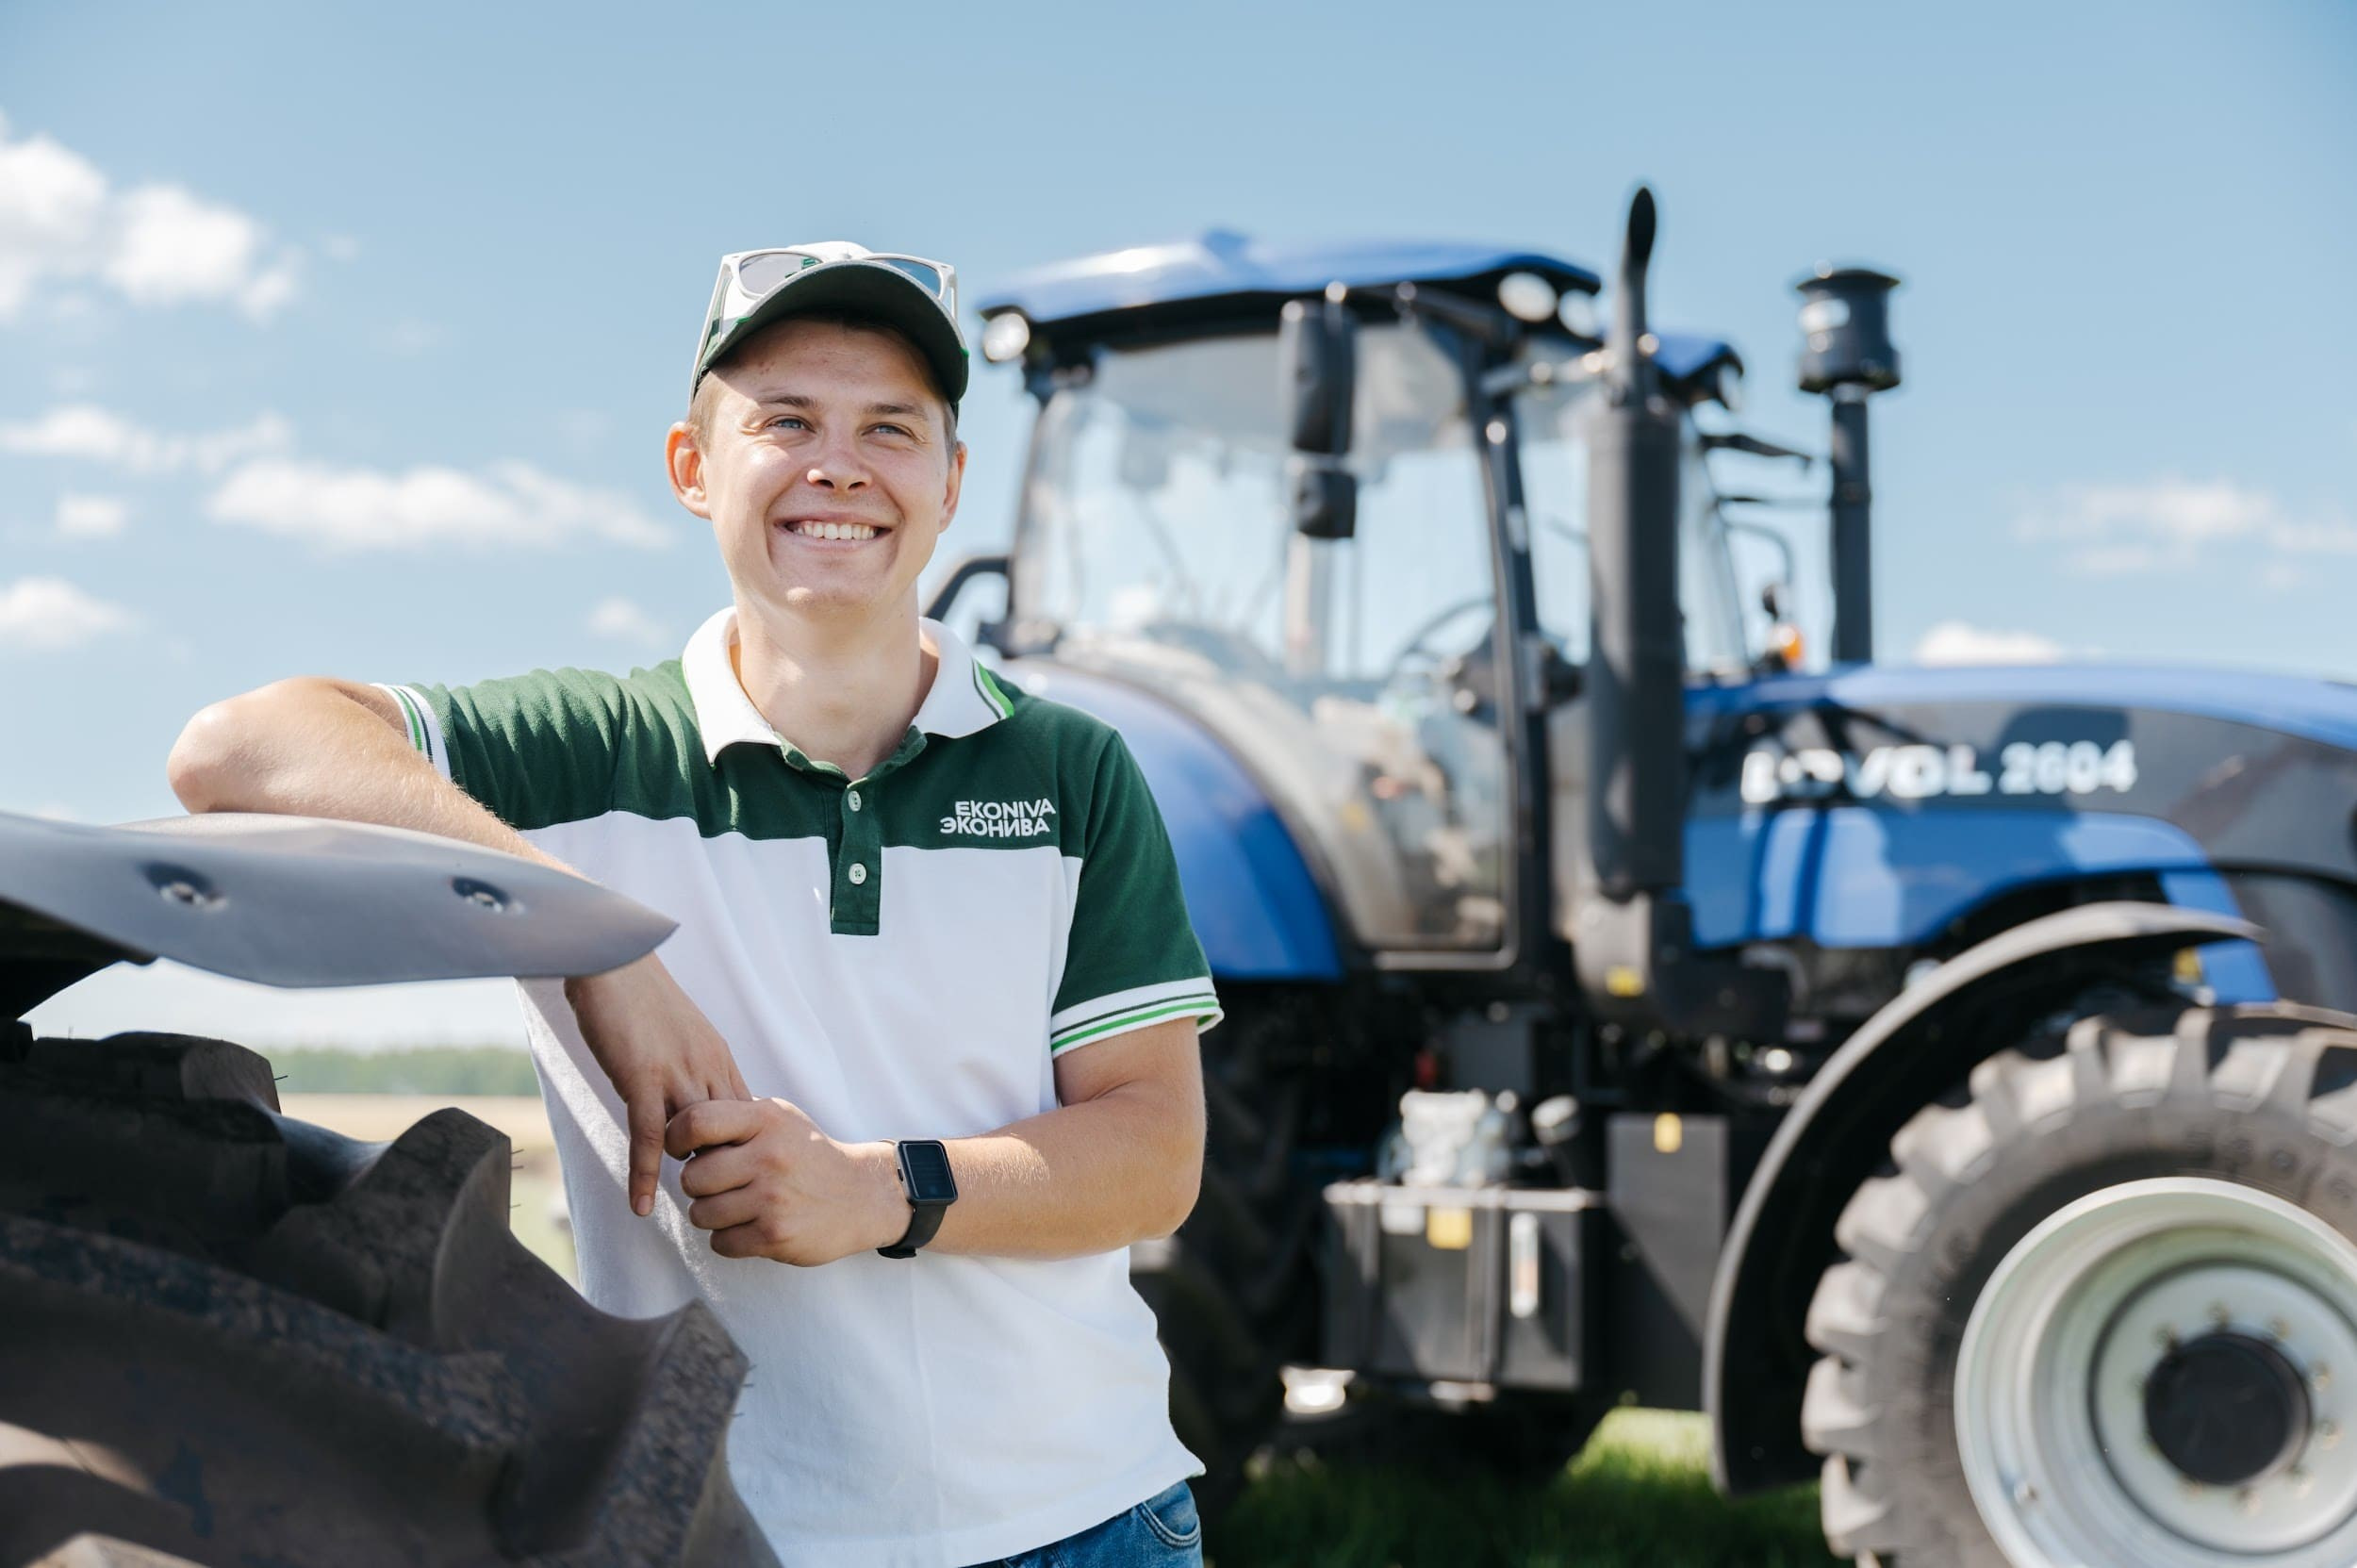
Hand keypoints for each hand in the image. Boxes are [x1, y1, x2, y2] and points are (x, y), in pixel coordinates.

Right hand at [563, 955, 750, 1217]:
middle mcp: (707, 1069)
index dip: (744, 1150)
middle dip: (730, 1170)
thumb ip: (691, 1069)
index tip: (746, 1178)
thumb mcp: (680, 1035)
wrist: (613, 960)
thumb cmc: (640, 997)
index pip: (744, 1117)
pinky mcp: (642, 1079)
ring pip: (696, 1140)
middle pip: (730, 1135)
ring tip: (694, 1212)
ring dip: (693, 1176)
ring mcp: (677, 1075)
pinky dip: (644, 1175)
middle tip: (728, 1205)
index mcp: (718, 1058)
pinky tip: (640, 1206)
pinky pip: (648, 1138)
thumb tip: (691, 1102)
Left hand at [666, 1099, 906, 1265]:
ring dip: (711, 1215)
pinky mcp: (775, 1235)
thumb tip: (677, 1127)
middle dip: (697, 1185)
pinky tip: (749, 1226)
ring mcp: (773, 1198)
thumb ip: (735, 1118)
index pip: (696, 1121)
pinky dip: (728, 1239)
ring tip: (735, 1207)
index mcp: (767, 1120)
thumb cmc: (809, 1155)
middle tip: (717, 1185)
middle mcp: (769, 1157)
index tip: (682, 1149)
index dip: (676, 1137)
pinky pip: (720, 1242)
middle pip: (693, 1177)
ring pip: (701, 1214)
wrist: (862, 1196)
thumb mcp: (780, 1119)